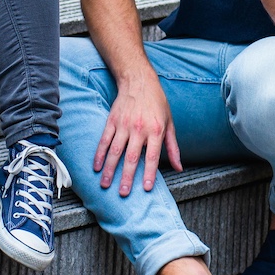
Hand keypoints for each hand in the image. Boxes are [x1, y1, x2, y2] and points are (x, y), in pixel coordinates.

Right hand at [95, 76, 181, 194]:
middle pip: (132, 157)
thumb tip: (178, 168)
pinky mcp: (112, 121)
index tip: (147, 189)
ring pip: (115, 151)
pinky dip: (99, 154)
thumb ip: (172, 147)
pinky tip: (96, 167)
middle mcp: (139, 129)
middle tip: (124, 193)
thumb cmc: (157, 103)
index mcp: (155, 130)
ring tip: (105, 185)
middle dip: (127, 177)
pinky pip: (104, 140)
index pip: (152, 156)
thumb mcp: (170, 123)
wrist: (139, 81)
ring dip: (110, 169)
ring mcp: (124, 125)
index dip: (150, 173)